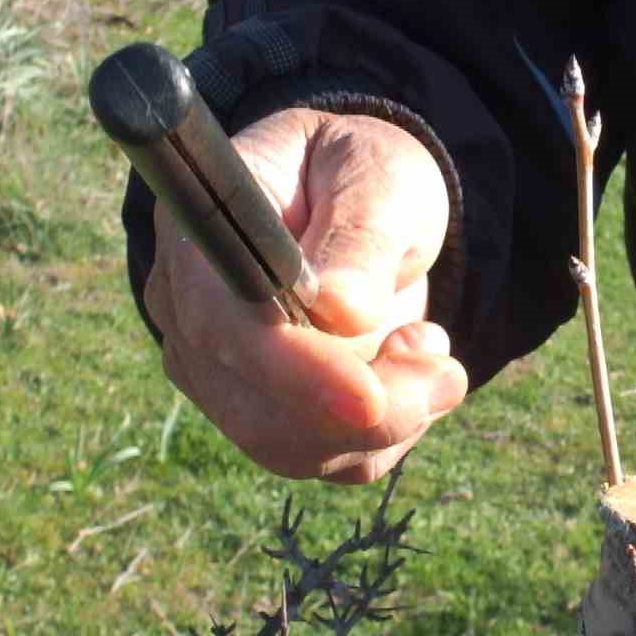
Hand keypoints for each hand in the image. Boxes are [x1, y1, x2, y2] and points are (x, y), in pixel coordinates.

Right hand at [143, 108, 466, 482]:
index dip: (292, 371)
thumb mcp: (374, 177)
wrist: (364, 205)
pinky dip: (394, 428)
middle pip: (257, 412)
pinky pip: (335, 460)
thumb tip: (341, 312)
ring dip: (392, 418)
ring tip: (430, 343)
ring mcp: (219, 378)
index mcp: (198, 236)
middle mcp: (190, 318)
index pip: (222, 329)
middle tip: (445, 368)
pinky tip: (410, 363)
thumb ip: (359, 237)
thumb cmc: (358, 174)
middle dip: (367, 410)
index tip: (370, 396)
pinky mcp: (266, 419)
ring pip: (300, 449)